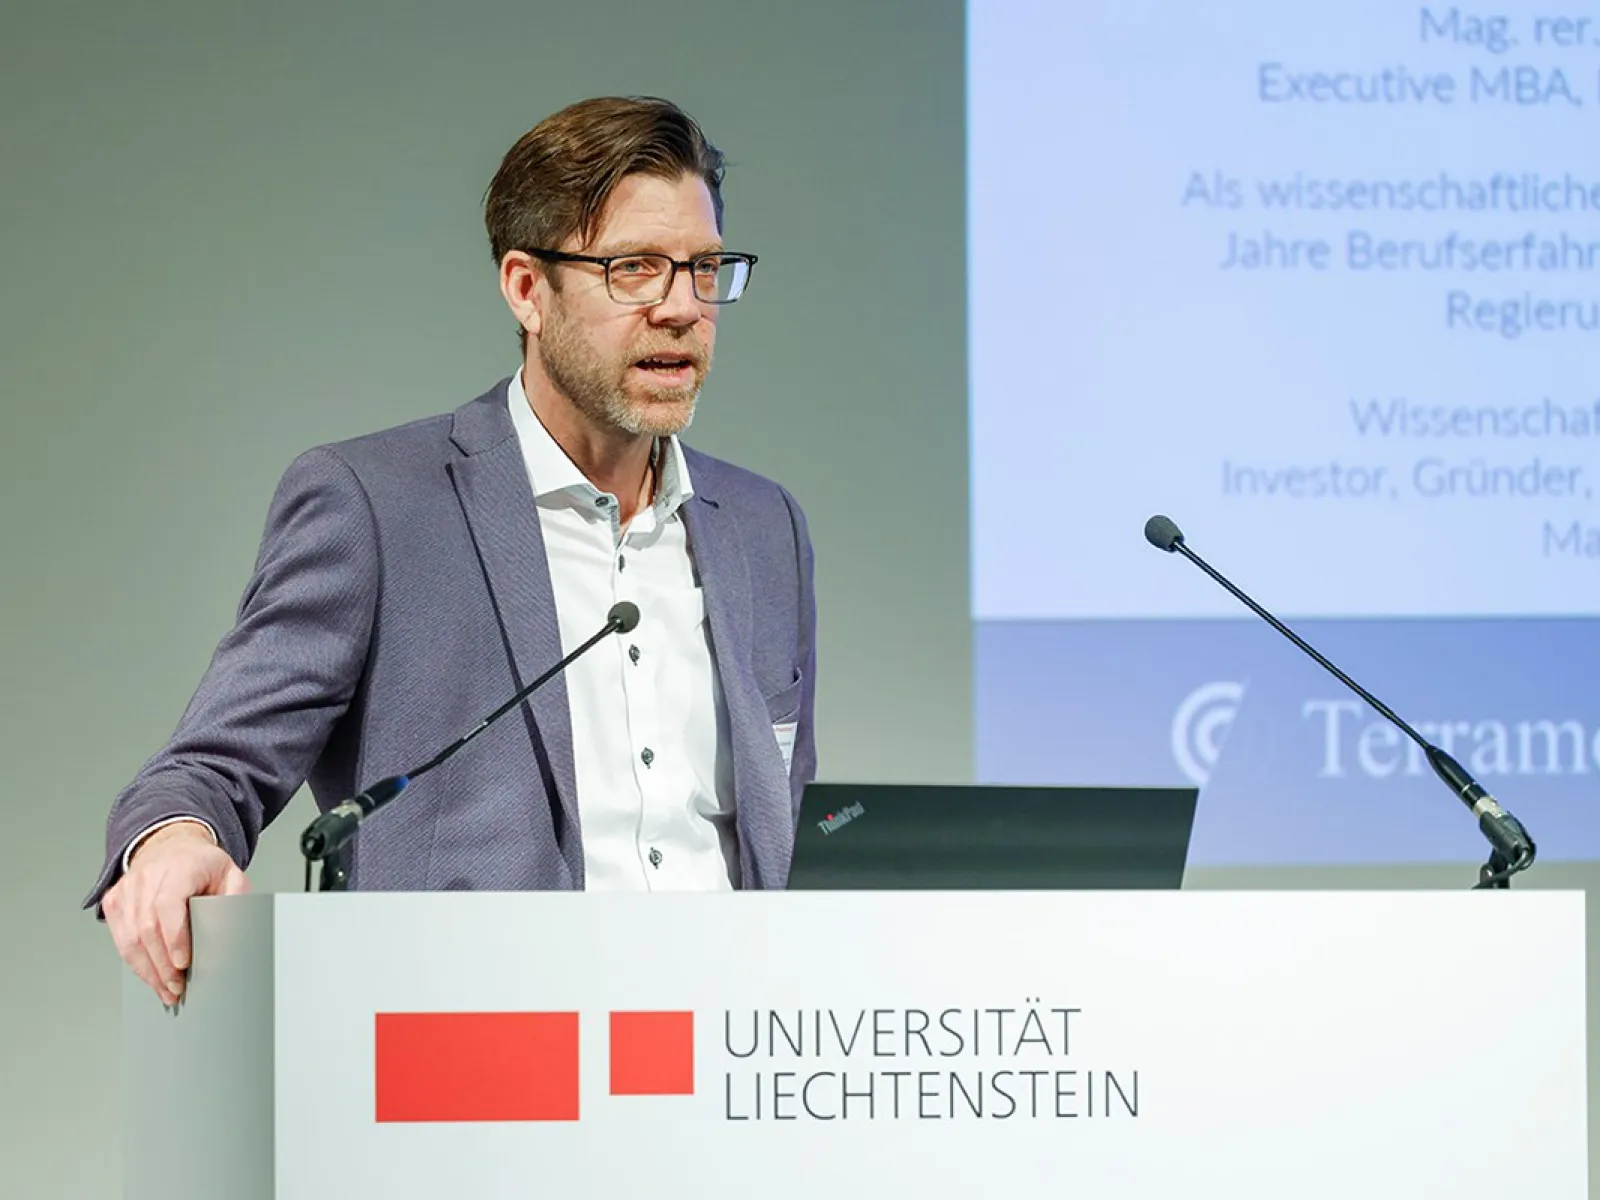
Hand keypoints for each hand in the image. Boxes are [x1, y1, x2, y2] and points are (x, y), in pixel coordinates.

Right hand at [102, 821, 249, 1004]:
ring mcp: (126, 888)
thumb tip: (237, 926)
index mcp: (179, 867)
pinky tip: (150, 976)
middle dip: (161, 964)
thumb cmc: (202, 864)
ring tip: (165, 990)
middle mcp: (147, 876)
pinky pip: (120, 938)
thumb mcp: (230, 873)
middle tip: (177, 987)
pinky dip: (134, 961)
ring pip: (129, 938)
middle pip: (146, 927)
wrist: (172, 845)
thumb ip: (236, 897)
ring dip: (147, 970)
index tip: (182, 964)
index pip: (168, 905)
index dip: (174, 938)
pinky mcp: (114, 901)